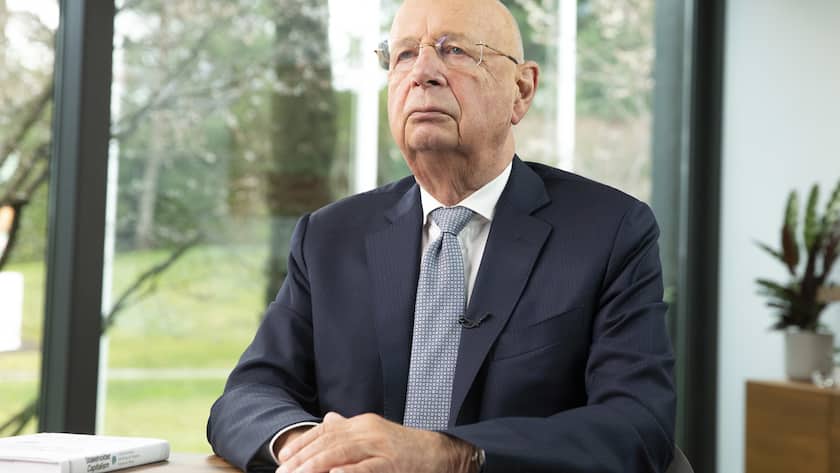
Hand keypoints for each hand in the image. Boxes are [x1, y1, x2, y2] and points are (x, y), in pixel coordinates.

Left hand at [275, 412, 474, 472]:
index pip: (325, 432)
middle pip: (329, 442)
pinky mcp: (392, 464)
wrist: (441, 453)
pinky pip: (367, 468)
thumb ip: (350, 428)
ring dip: (316, 466)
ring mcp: (381, 446)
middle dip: (303, 459)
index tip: (283, 461)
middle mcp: (369, 431)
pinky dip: (349, 471)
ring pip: (342, 453)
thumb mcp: (375, 434)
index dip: (302, 445)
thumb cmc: (405, 449)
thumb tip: (328, 419)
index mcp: (362, 424)